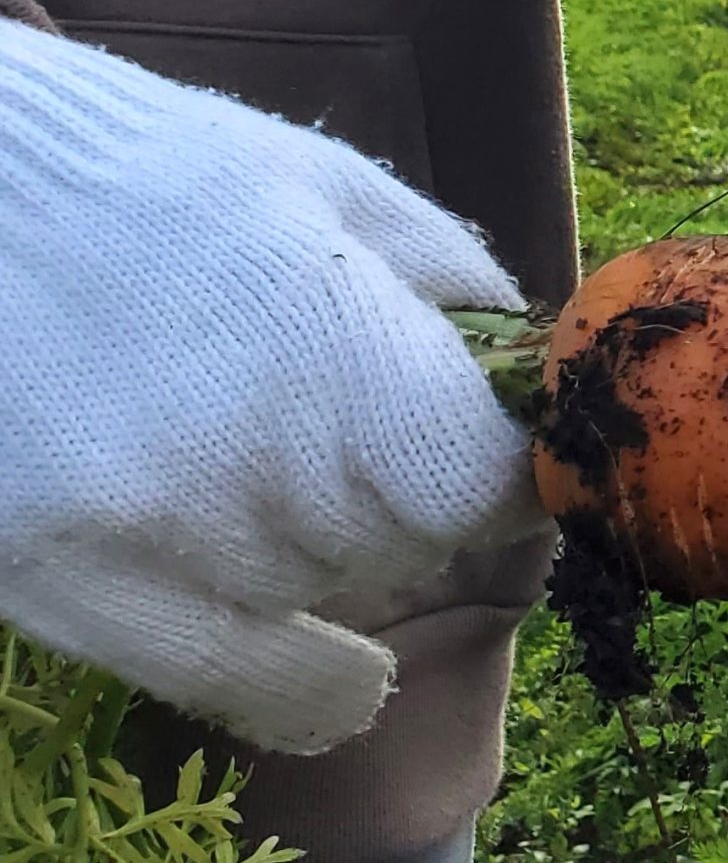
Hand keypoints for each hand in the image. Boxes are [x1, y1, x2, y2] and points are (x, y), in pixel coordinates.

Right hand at [0, 22, 541, 752]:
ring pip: (329, 596)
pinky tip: (347, 670)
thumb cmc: (155, 177)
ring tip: (275, 459)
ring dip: (336, 549)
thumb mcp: (325, 186)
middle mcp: (246, 460)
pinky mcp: (61, 588)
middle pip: (411, 542)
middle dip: (416, 494)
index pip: (483, 484)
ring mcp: (147, 540)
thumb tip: (532, 365)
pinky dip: (307, 684)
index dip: (508, 469)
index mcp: (328, 343)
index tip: (496, 446)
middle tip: (366, 434)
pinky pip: (238, 685)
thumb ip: (451, 282)